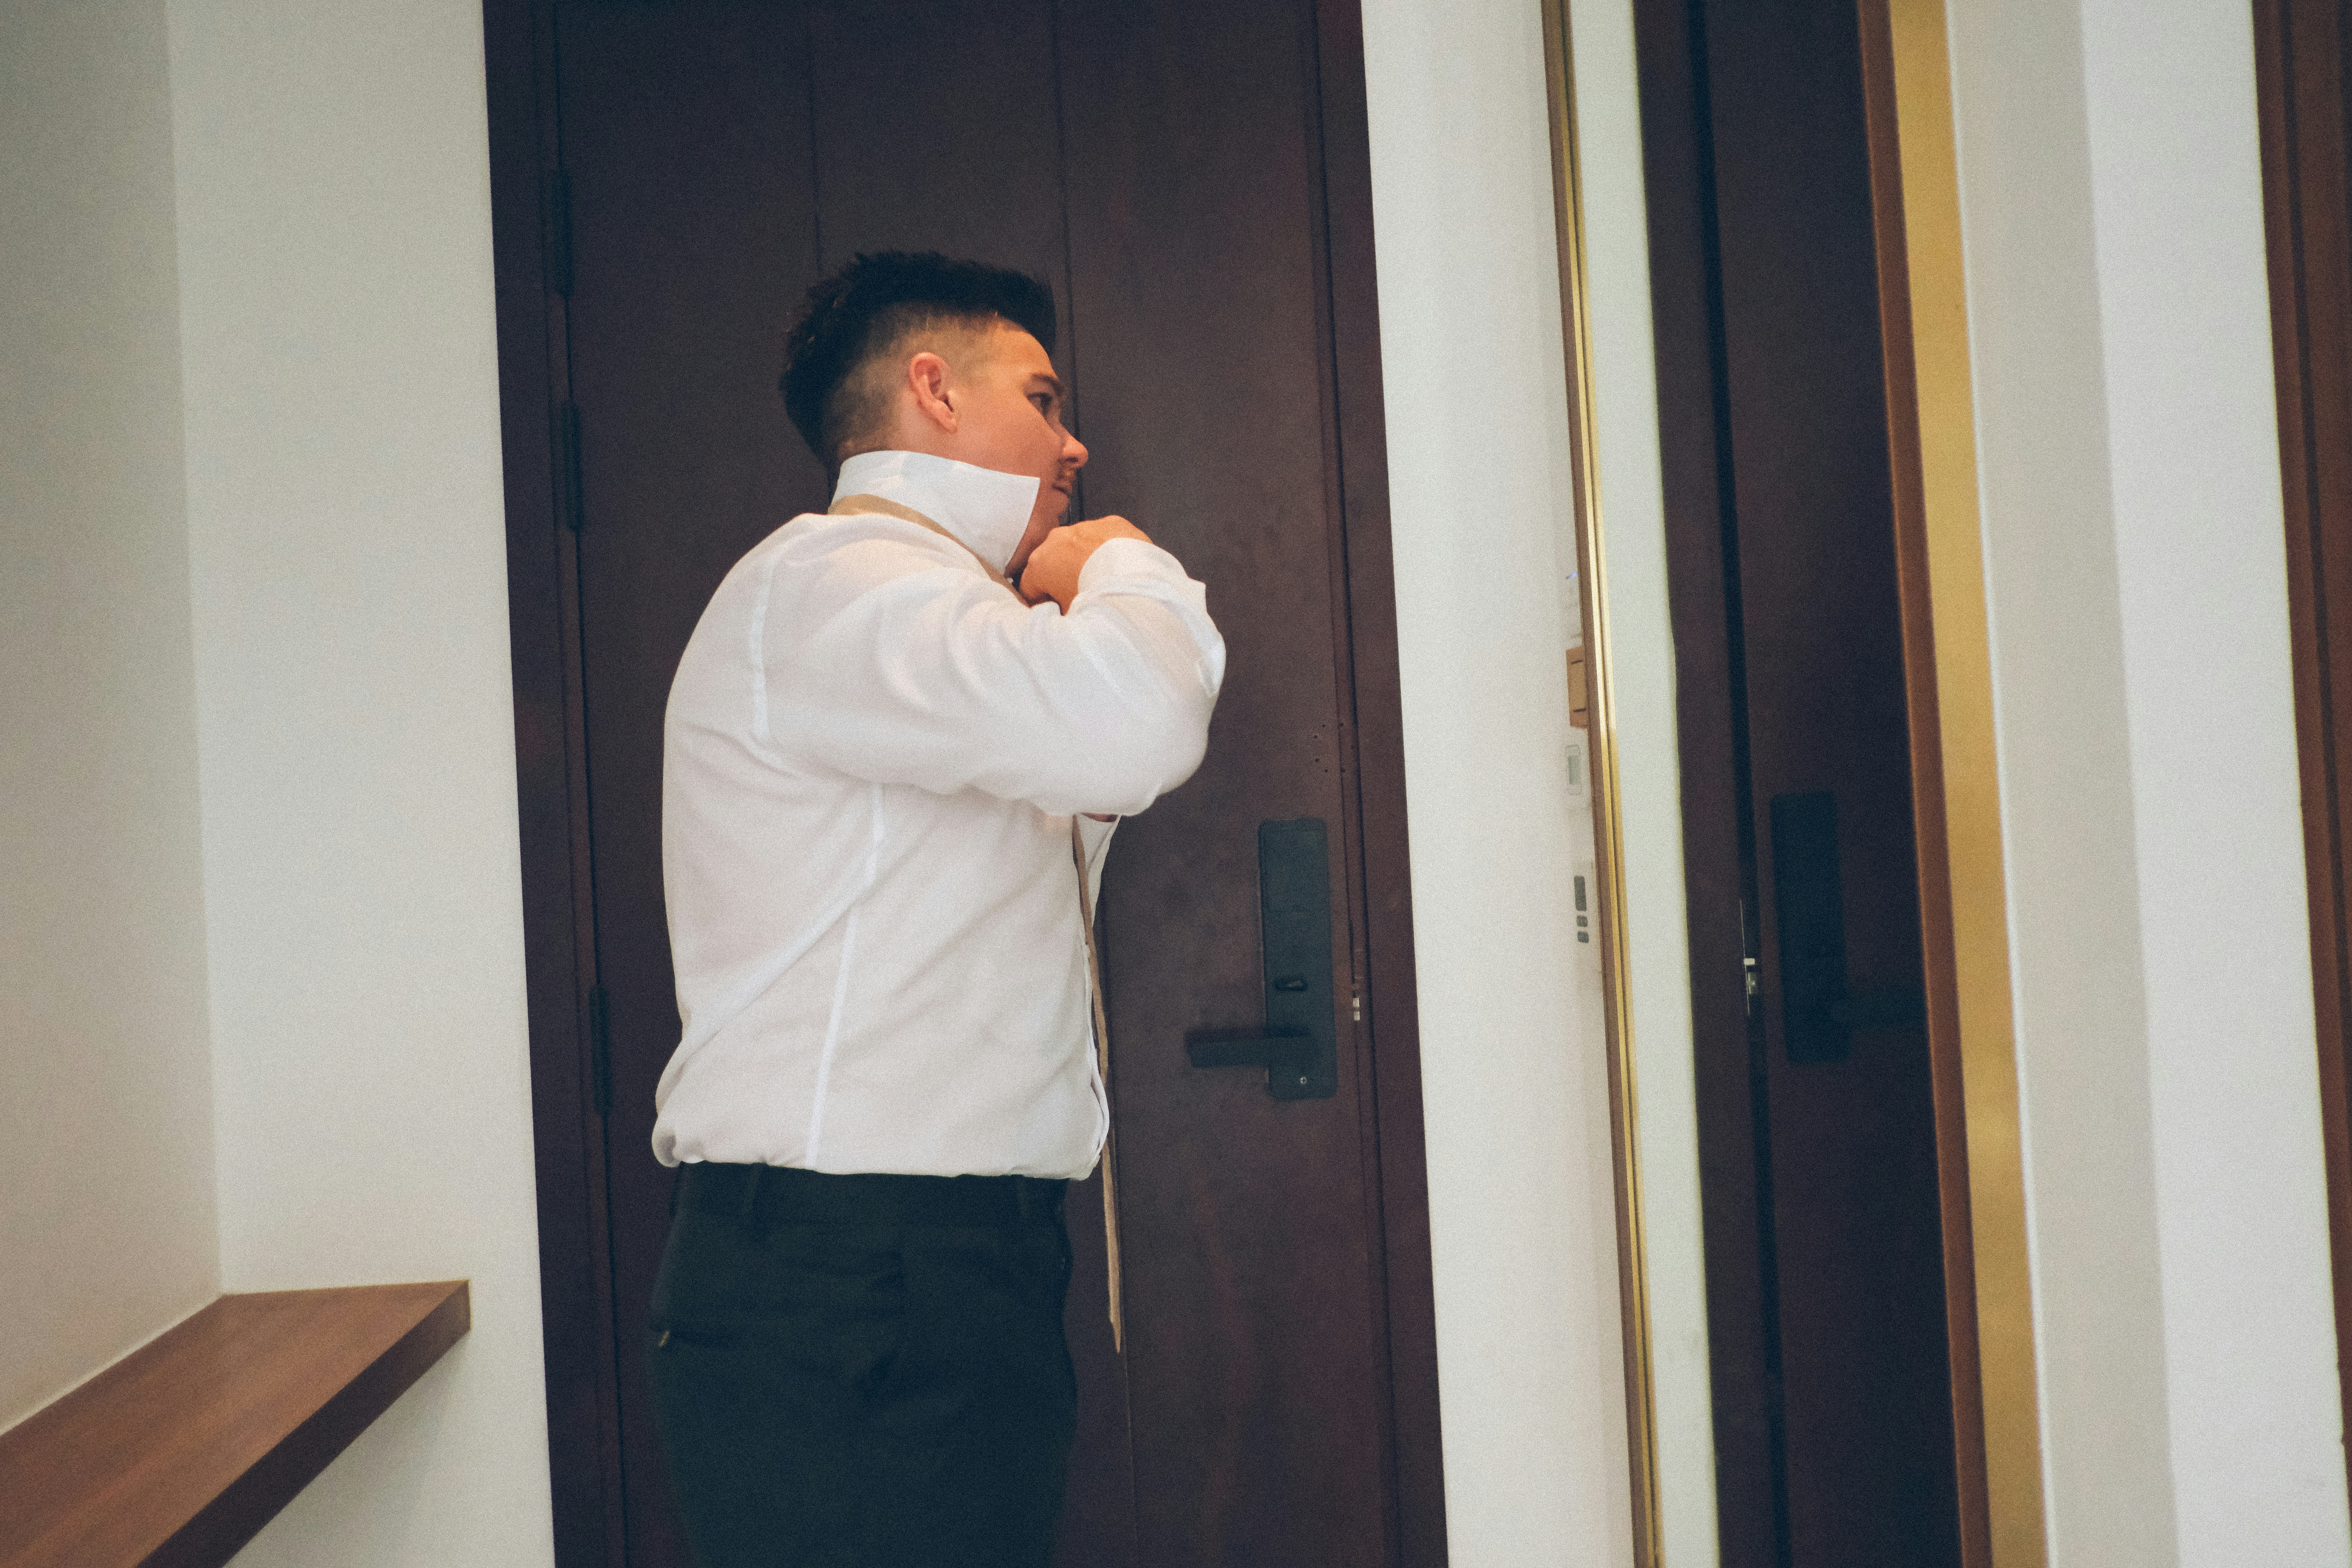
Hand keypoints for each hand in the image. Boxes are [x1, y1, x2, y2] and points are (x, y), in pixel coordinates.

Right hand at [1018, 516, 1151, 611]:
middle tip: (1079, 597)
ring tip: (1101, 581)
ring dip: (1084, 561)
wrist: (1139, 585)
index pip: (1029, 585)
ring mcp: (1085, 528)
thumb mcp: (1069, 620)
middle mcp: (1057, 540)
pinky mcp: (1112, 523)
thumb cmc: (1099, 603)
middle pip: (1053, 561)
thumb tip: (1061, 619)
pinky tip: (1118, 567)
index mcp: (1039, 564)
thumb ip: (1057, 617)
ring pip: (1078, 546)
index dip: (1039, 602)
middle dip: (1061, 577)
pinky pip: (1104, 537)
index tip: (1052, 611)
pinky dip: (1108, 549)